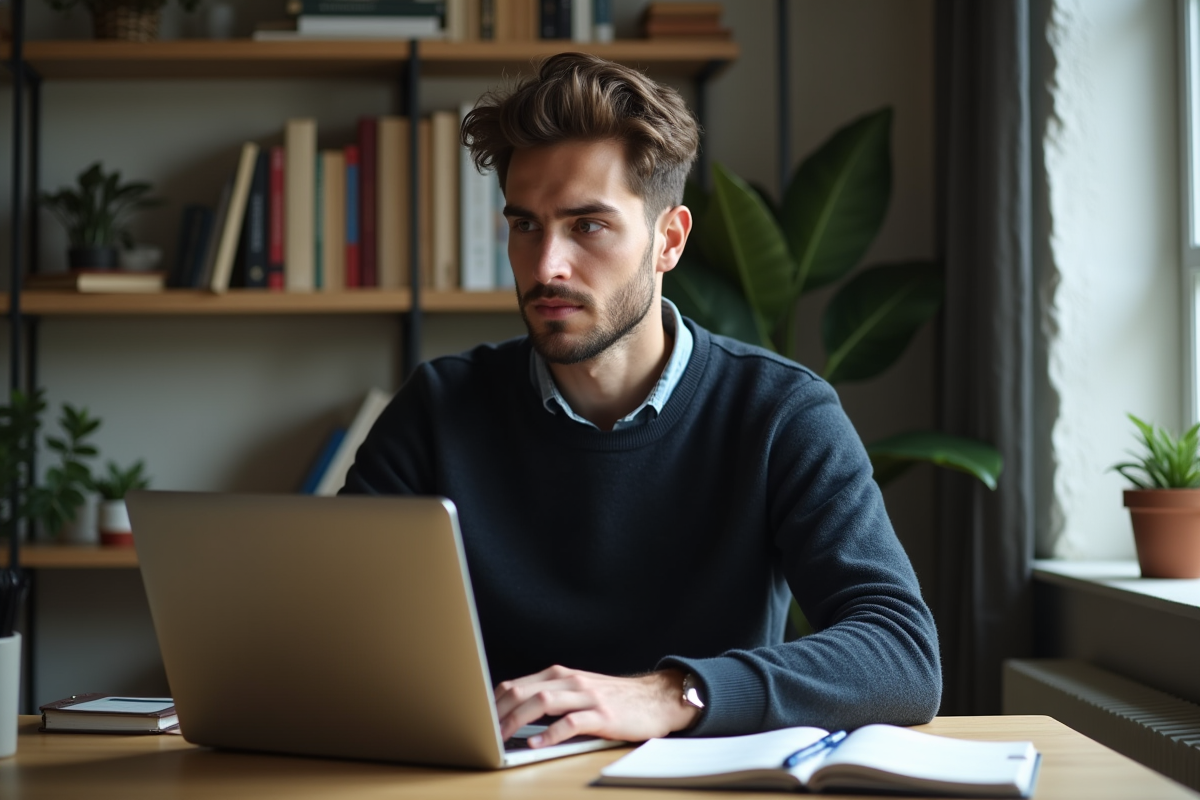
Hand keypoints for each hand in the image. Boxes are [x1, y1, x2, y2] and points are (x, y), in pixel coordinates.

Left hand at [494, 665, 700, 747]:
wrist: (656, 698)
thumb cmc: (614, 698)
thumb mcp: (579, 690)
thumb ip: (551, 696)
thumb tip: (514, 713)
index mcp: (561, 675)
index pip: (517, 684)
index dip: (493, 701)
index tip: (477, 719)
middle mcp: (571, 681)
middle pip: (524, 691)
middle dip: (498, 711)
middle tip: (482, 731)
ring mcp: (587, 697)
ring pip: (543, 703)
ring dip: (517, 721)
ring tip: (501, 736)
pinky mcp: (603, 716)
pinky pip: (571, 723)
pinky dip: (550, 733)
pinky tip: (536, 743)